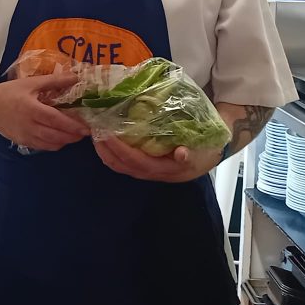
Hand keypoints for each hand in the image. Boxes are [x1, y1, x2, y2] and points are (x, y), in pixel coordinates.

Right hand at [0, 74, 89, 151]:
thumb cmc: (9, 92)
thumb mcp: (31, 82)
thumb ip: (54, 81)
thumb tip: (75, 77)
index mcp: (32, 109)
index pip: (56, 120)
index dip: (72, 125)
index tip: (86, 127)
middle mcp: (29, 126)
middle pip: (56, 135)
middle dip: (73, 136)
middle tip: (86, 132)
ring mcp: (25, 136)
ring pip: (50, 144)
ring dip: (65, 141)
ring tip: (76, 136)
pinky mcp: (23, 142)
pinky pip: (42, 147)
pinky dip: (54, 144)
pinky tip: (60, 138)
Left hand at [93, 135, 221, 182]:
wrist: (210, 155)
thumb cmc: (205, 149)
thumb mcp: (204, 151)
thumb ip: (192, 154)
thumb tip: (181, 154)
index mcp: (167, 169)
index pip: (138, 162)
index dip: (121, 150)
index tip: (108, 135)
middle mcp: (155, 173)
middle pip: (125, 166)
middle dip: (107, 150)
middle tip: (94, 131)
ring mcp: (149, 171)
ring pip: (122, 166)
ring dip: (106, 152)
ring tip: (95, 135)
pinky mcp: (146, 166)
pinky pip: (125, 163)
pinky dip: (112, 153)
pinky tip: (106, 141)